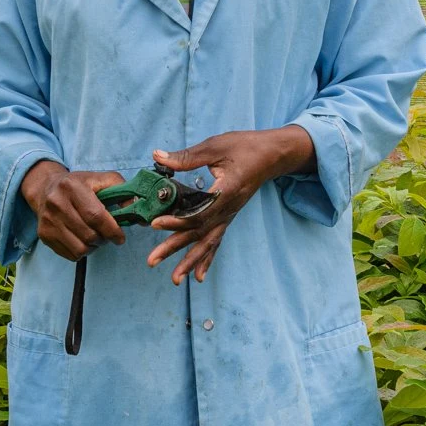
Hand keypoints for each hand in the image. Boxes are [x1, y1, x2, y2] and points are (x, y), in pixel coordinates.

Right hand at [21, 161, 126, 260]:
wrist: (45, 188)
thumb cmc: (79, 185)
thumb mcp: (100, 180)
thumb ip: (121, 189)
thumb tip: (137, 208)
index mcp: (72, 187)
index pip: (95, 215)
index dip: (112, 230)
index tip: (120, 237)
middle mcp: (56, 203)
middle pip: (89, 235)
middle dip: (104, 239)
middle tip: (108, 235)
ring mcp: (48, 221)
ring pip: (80, 248)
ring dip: (94, 247)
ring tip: (95, 237)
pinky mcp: (44, 235)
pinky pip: (70, 255)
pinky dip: (82, 252)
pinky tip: (83, 240)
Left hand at [145, 126, 315, 284]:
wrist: (274, 155)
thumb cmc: (247, 147)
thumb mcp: (216, 146)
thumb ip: (187, 157)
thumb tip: (158, 157)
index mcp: (226, 191)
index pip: (198, 212)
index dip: (176, 220)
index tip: (155, 223)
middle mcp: (228, 209)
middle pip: (199, 233)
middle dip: (174, 248)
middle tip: (152, 260)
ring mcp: (230, 215)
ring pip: (208, 243)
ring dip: (190, 261)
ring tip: (174, 279)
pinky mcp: (229, 216)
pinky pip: (216, 241)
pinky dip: (207, 259)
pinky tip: (198, 276)